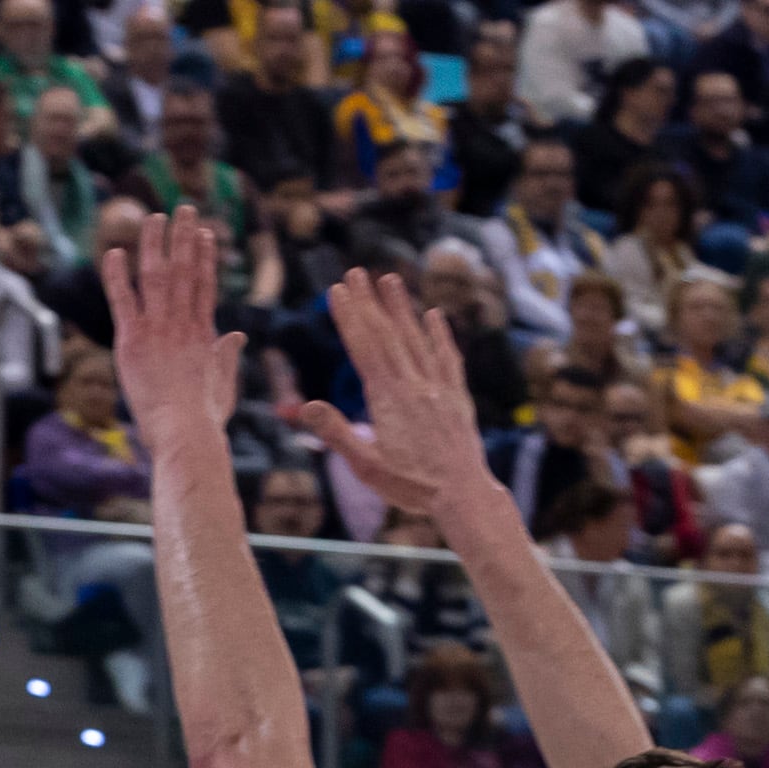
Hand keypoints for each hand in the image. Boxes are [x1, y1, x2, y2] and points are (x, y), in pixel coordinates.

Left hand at [105, 207, 243, 457]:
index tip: (204, 234)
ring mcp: (158, 330)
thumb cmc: (205, 420)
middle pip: (184, 270)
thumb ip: (228, 356)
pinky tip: (112, 251)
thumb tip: (238, 335)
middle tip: (182, 209)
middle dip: (183, 237)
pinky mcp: (132, 340)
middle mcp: (182, 324)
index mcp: (204, 335)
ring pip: (156, 276)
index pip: (204, 286)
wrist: (186, 433)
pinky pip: (122, 300)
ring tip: (153, 217)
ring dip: (154, 243)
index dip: (204, 257)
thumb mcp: (225, 385)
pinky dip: (116, 275)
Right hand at [294, 268, 485, 523]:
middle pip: (387, 335)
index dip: (349, 317)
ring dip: (401, 308)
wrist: (462, 494)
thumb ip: (337, 433)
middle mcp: (413, 385)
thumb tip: (306, 407)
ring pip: (416, 339)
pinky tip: (434, 315)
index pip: (364, 348)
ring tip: (390, 279)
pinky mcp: (457, 397)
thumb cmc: (411, 486)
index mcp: (387, 399)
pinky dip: (440, 335)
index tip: (337, 291)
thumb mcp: (367, 466)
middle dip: (369, 303)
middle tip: (356, 273)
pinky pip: (447, 358)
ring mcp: (437, 387)